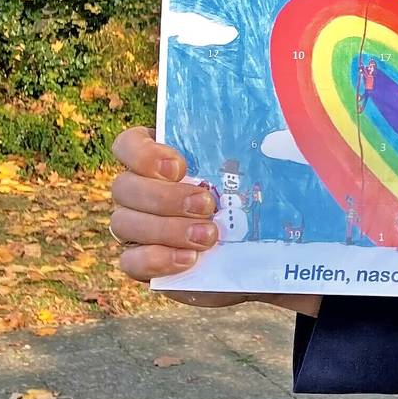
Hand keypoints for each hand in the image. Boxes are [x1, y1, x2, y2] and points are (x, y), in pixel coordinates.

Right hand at [109, 127, 320, 316]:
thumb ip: (251, 148)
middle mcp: (140, 190)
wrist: (259, 250)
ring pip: (124, 223)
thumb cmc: (252, 198)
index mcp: (159, 159)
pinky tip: (189, 259)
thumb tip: (273, 135)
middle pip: (124, 186)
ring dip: (167, 229)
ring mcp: (138, 228)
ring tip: (210, 235)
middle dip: (164, 196)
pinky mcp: (145, 263)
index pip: (128, 144)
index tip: (179, 166)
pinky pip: (130, 262)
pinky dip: (157, 259)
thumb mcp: (254, 170)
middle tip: (206, 204)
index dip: (143, 153)